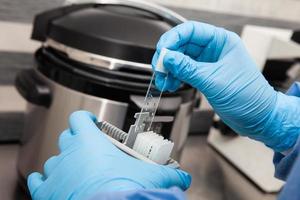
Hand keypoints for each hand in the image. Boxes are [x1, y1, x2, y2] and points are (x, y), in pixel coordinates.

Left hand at [27, 111, 190, 199]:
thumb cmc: (123, 189)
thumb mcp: (152, 175)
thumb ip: (170, 173)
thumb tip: (183, 177)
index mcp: (90, 141)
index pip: (80, 118)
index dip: (86, 118)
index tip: (93, 122)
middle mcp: (70, 153)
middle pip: (67, 137)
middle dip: (77, 140)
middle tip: (91, 150)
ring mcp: (57, 172)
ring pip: (54, 159)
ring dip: (63, 162)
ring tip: (77, 170)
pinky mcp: (47, 192)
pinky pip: (38, 181)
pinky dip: (43, 181)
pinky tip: (51, 182)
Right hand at [152, 21, 299, 151]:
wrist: (257, 118)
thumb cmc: (248, 97)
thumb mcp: (213, 80)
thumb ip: (187, 68)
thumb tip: (167, 58)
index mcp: (222, 41)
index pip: (190, 31)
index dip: (172, 39)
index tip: (161, 52)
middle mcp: (214, 49)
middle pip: (182, 45)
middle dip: (168, 57)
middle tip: (159, 69)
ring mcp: (208, 63)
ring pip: (180, 59)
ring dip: (169, 69)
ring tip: (163, 81)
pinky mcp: (204, 76)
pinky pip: (184, 72)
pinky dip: (174, 77)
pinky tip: (171, 84)